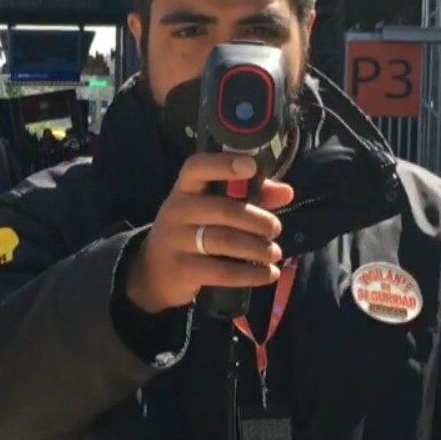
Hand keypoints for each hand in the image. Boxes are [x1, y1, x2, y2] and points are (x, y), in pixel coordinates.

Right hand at [124, 153, 294, 314]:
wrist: (154, 270)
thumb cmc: (192, 231)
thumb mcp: (211, 208)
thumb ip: (249, 196)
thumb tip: (286, 192)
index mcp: (185, 189)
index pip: (197, 168)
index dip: (223, 165)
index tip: (250, 167)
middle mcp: (177, 210)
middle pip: (222, 209)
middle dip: (256, 220)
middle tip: (275, 228)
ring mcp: (176, 240)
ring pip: (224, 240)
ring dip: (257, 248)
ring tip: (274, 253)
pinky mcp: (182, 270)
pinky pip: (222, 272)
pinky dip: (250, 274)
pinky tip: (269, 274)